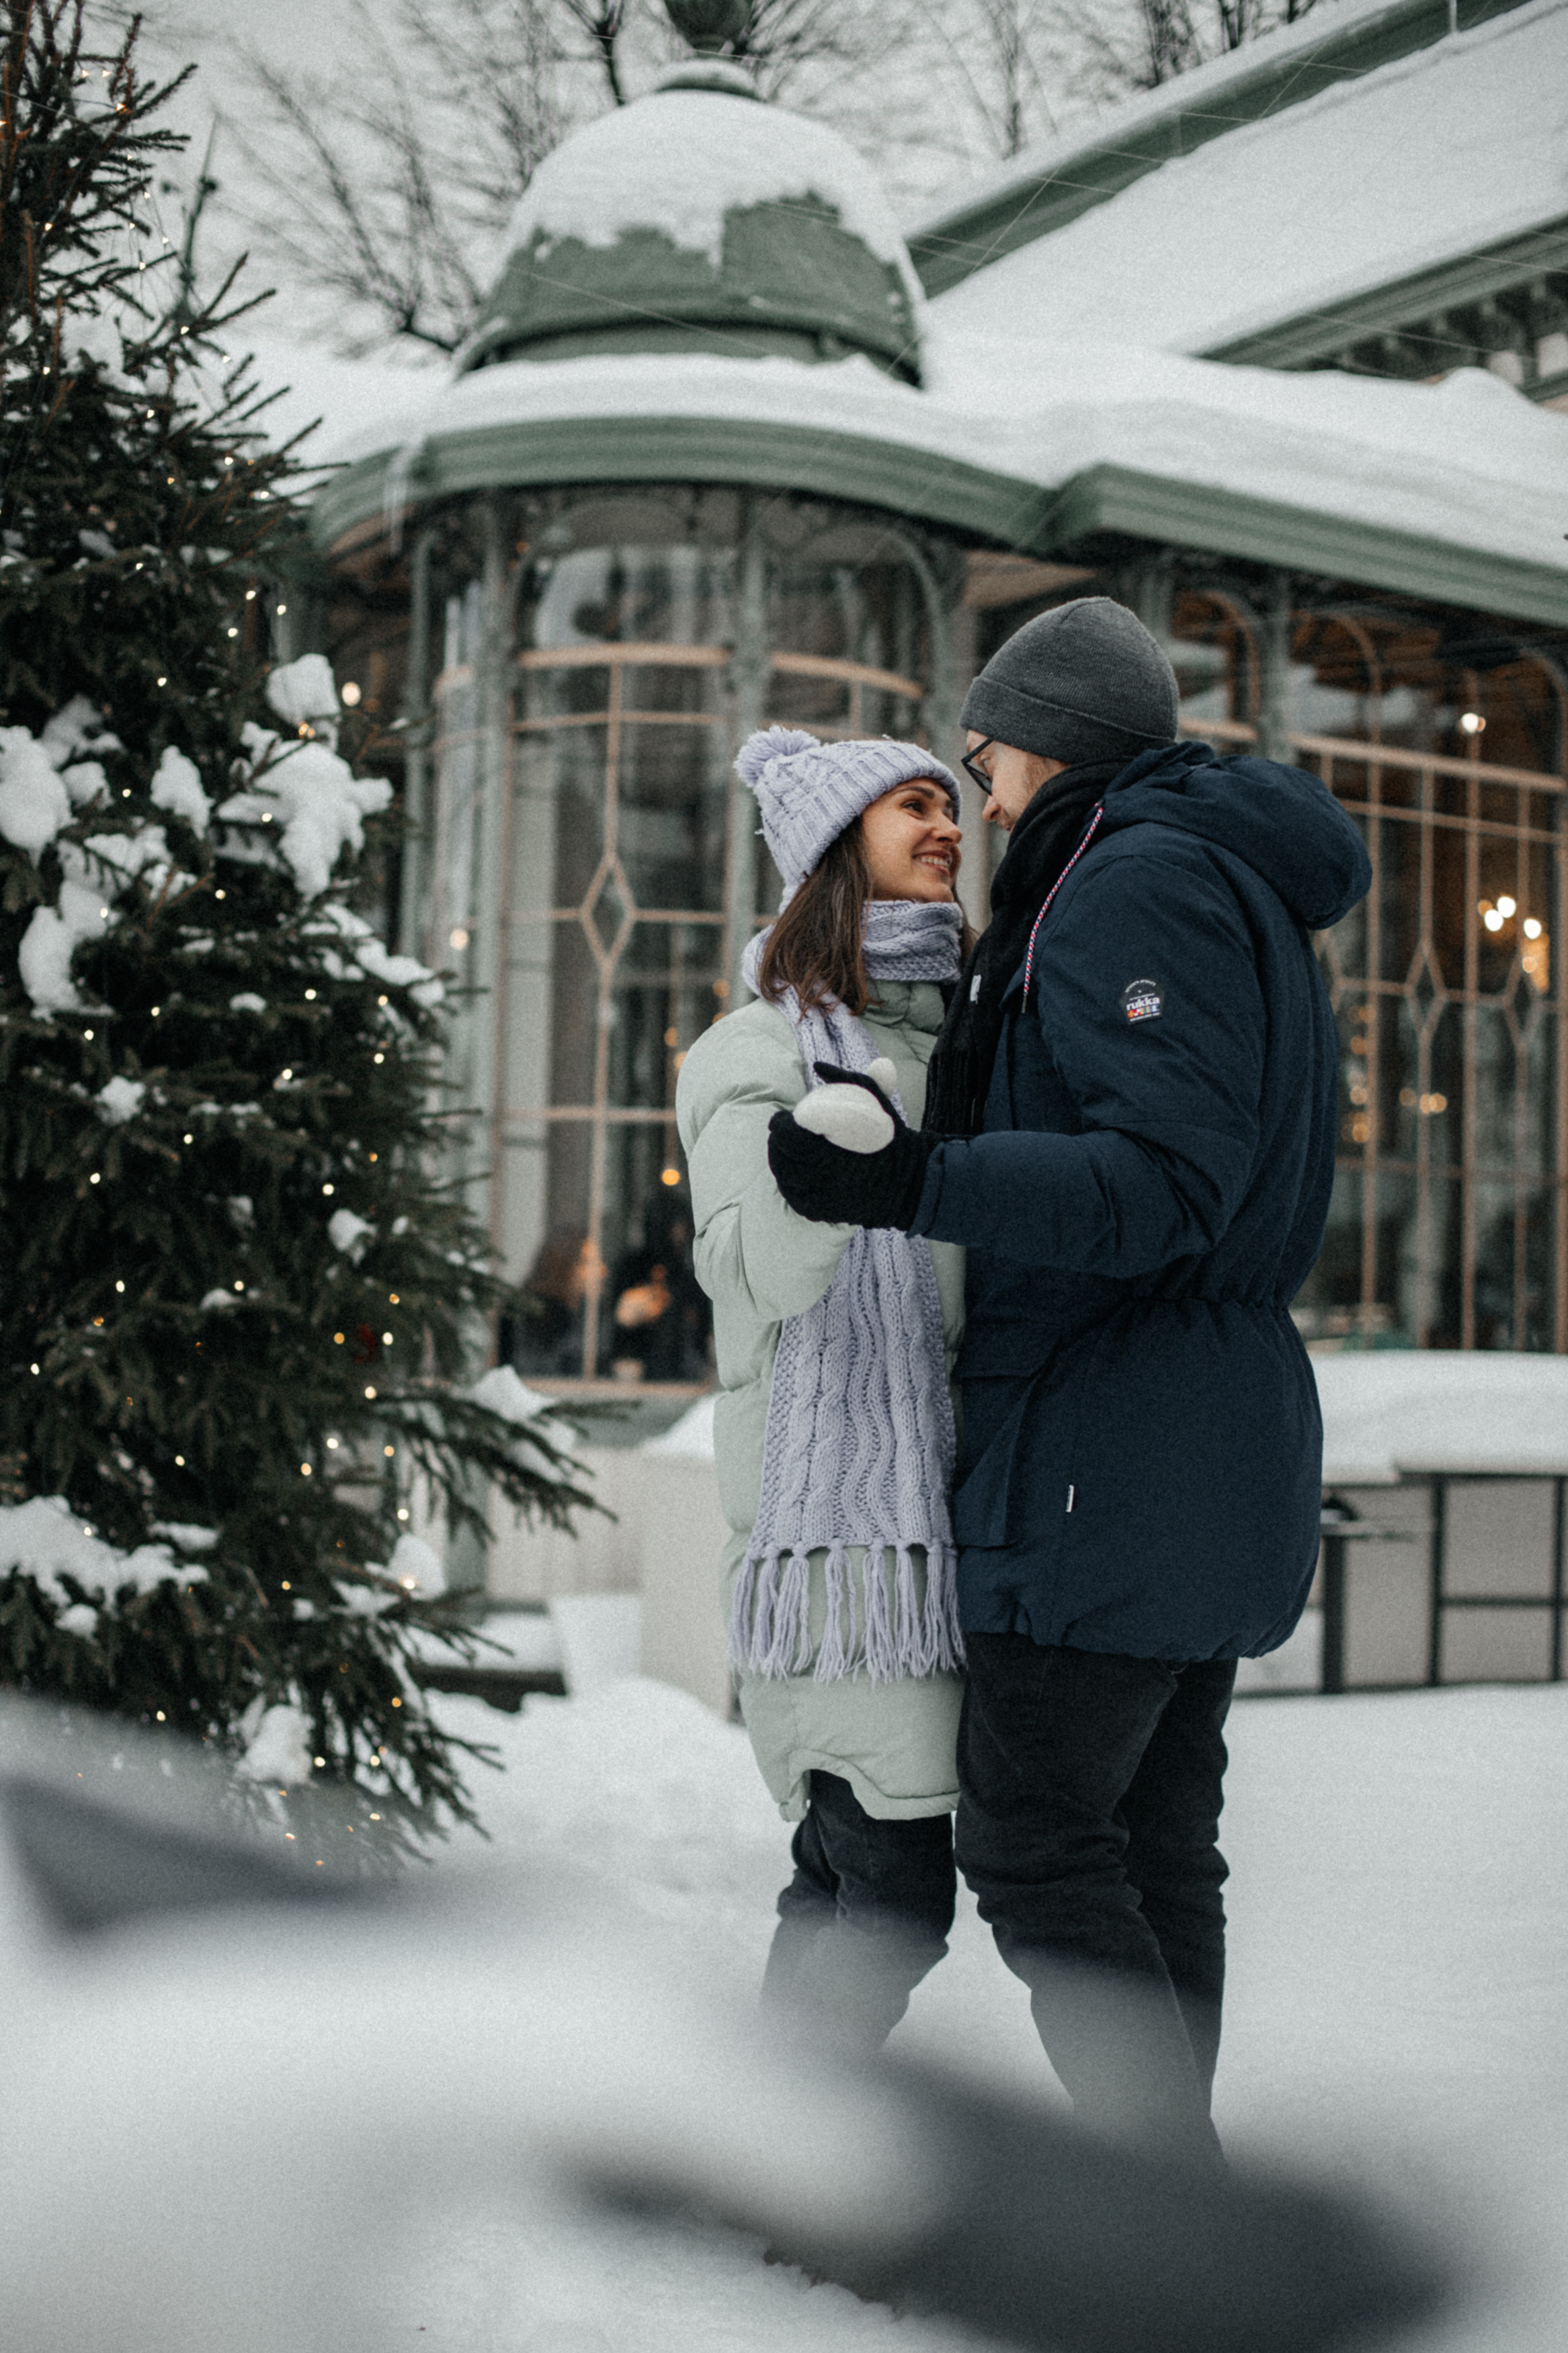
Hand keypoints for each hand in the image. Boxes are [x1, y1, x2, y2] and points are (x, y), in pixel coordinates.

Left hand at [767, 1061, 935, 1230]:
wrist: (911, 1182)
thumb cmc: (891, 1138)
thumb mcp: (875, 1101)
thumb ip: (847, 1079)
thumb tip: (819, 1065)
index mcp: (828, 1152)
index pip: (787, 1136)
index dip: (780, 1125)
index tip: (784, 1118)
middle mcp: (821, 1178)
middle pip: (781, 1158)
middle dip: (779, 1143)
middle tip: (785, 1133)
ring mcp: (821, 1198)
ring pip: (785, 1178)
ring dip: (782, 1162)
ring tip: (788, 1151)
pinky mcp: (824, 1212)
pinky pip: (796, 1198)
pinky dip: (791, 1185)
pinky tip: (795, 1173)